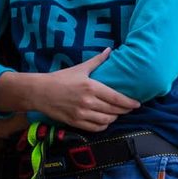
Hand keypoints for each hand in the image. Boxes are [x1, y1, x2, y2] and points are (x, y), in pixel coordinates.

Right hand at [0, 48, 139, 132]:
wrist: (40, 91)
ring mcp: (81, 114)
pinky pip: (95, 128)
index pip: (116, 98)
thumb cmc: (60, 78)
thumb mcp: (79, 68)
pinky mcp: (75, 122)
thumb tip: (110, 50)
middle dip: (124, 110)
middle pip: (114, 110)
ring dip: (114, 118)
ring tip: (117, 113)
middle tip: (129, 108)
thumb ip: (97, 61)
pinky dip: (104, 126)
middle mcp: (88, 102)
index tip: (137, 104)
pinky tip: (105, 121)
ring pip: (106, 120)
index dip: (129, 103)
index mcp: (91, 87)